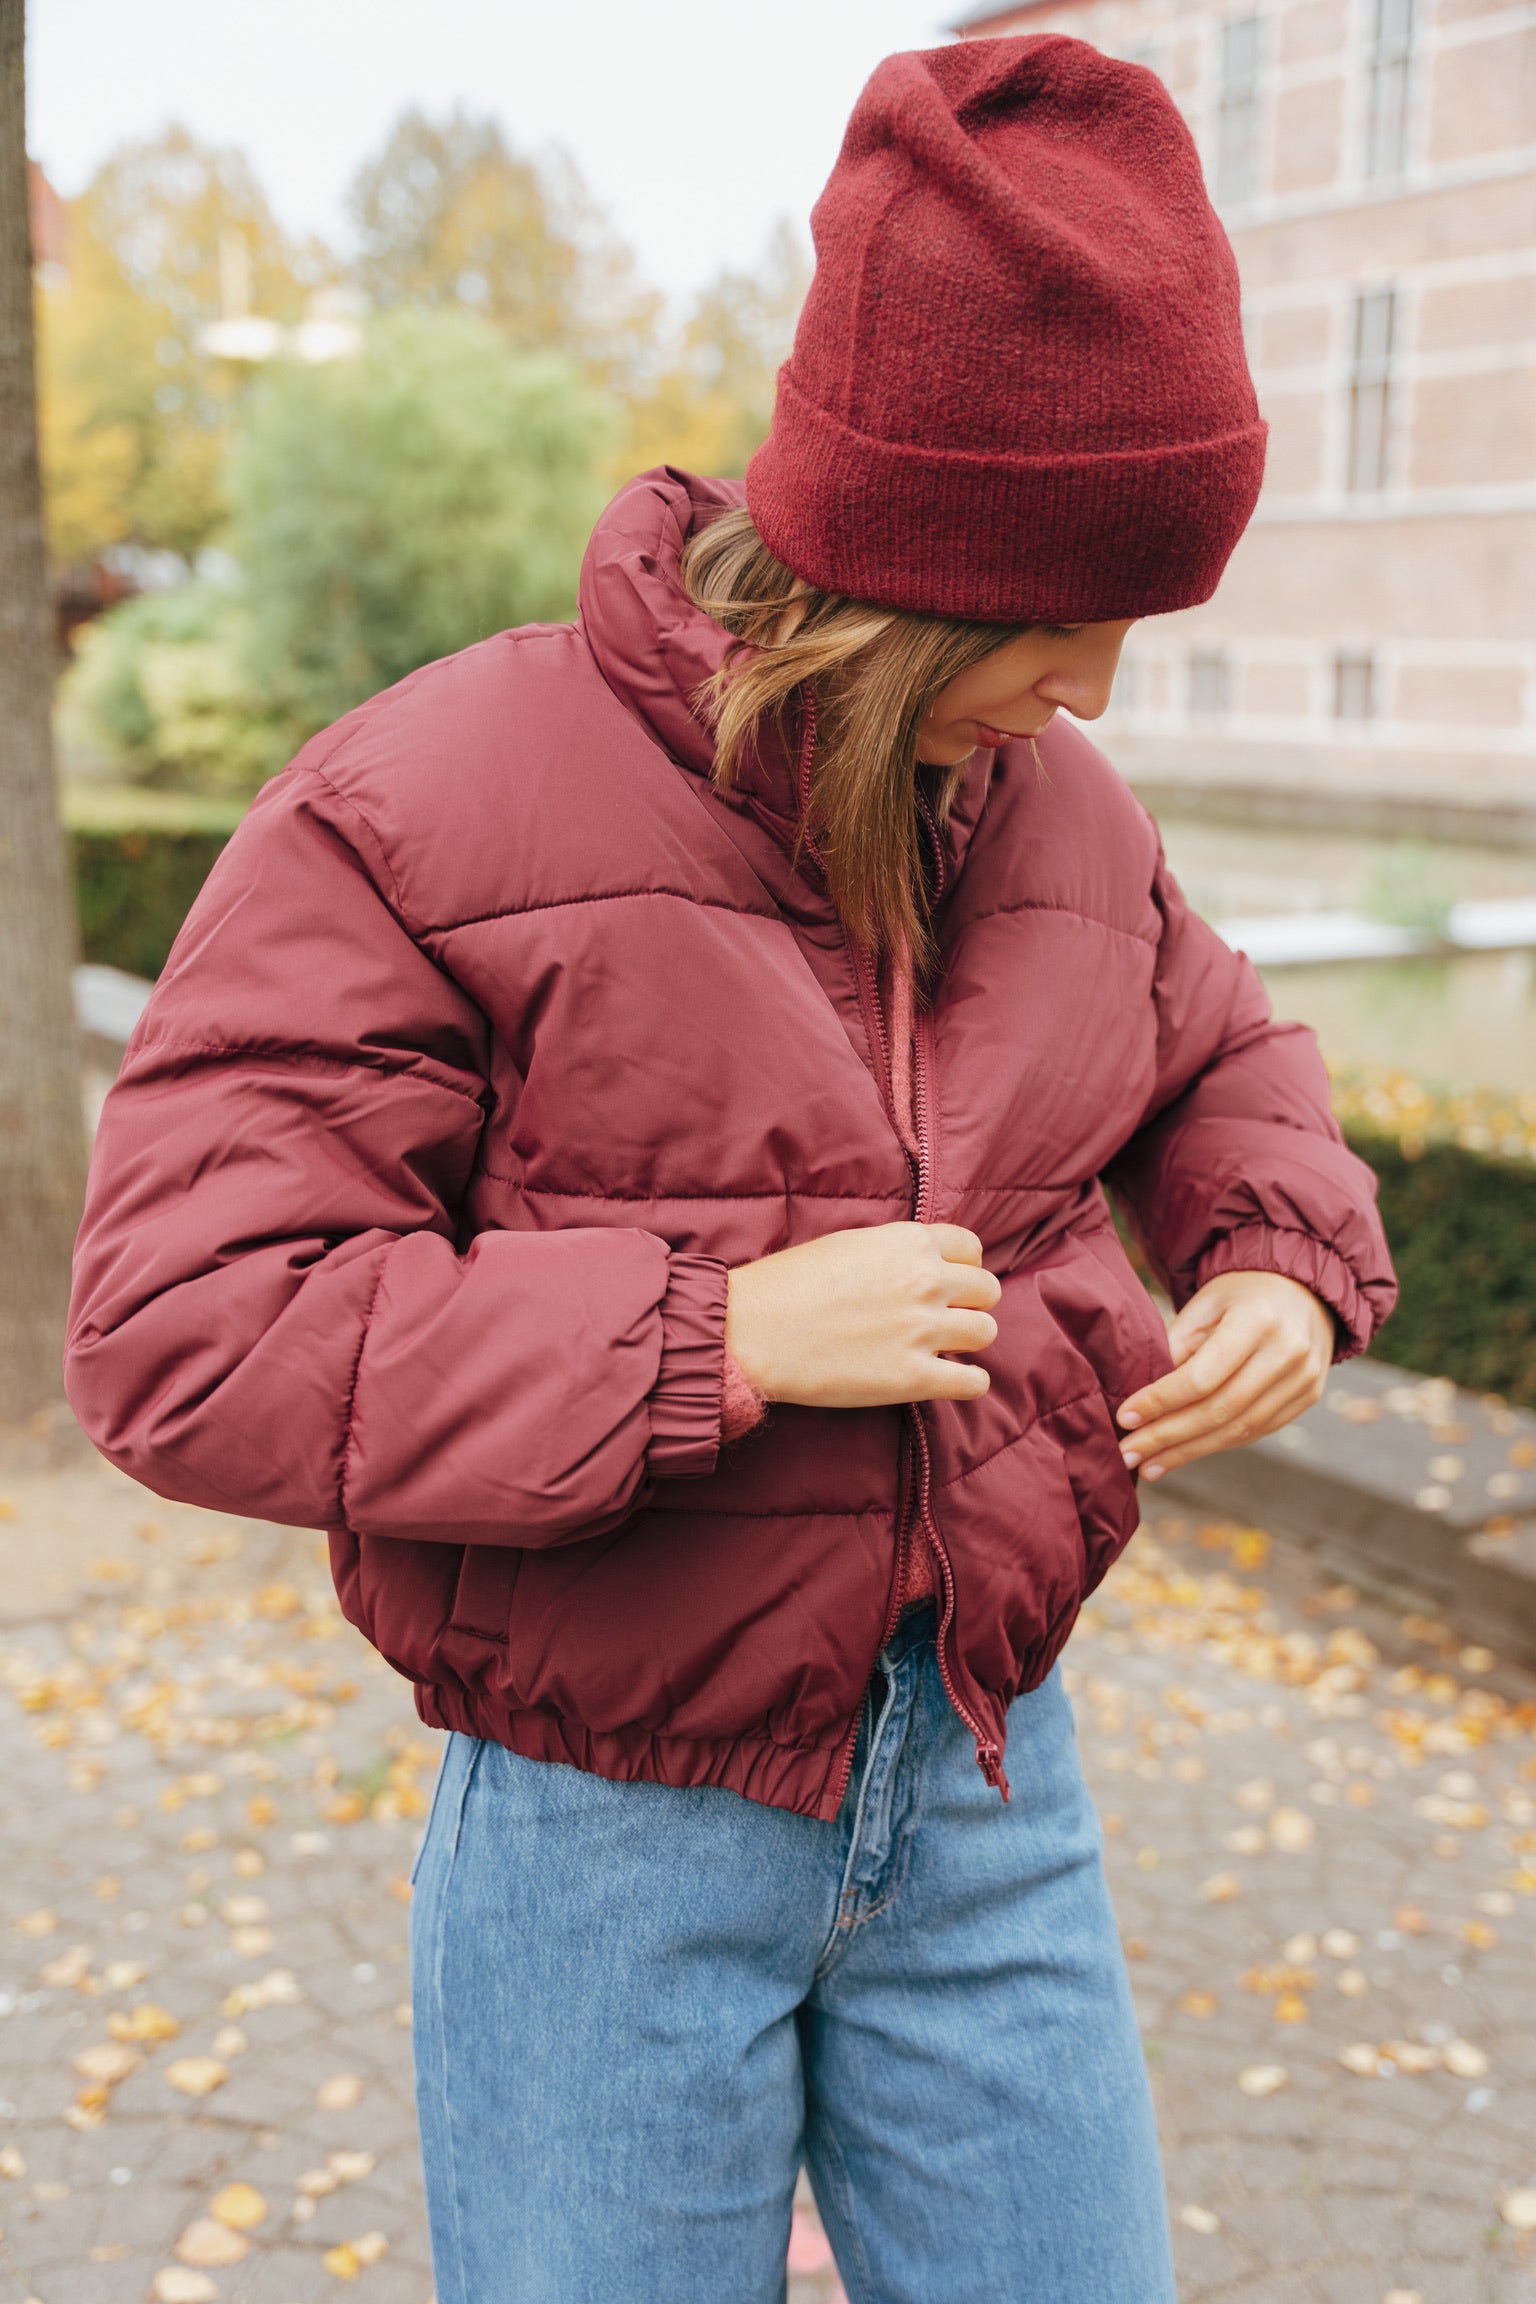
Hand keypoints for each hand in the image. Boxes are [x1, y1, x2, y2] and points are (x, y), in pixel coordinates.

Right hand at [725, 1222, 999, 1408]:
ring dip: (968, 1342)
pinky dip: (969, 1382)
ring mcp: (923, 1330)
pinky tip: (949, 1380)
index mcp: (909, 1243)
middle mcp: (926, 1281)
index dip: (964, 1267)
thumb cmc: (787, 1285)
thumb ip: (893, 1252)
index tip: (950, 1283)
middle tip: (946, 1319)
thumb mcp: (847, 1245)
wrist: (753, 1331)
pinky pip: (974, 1382)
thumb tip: (919, 1266)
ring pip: (985, 1332)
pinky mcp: (914, 1378)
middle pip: (987, 1290)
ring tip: (942, 1349)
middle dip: (971, 1304)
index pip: (971, 1248)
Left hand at [1115, 1270, 1333, 1480]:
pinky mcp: (1307, 1397)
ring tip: (1149, 1465)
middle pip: (1219, 1410)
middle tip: (1128, 1454)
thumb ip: (1175, 1347)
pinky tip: (1183, 1453)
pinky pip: (1256, 1431)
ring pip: (1239, 1429)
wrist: (1302, 1290)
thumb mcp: (1203, 1305)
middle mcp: (1287, 1352)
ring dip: (1188, 1452)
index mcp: (1257, 1320)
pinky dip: (1216, 1445)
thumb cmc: (1240, 1295)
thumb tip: (1141, 1399)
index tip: (1124, 1418)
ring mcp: (1303, 1379)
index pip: (1201, 1377)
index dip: (1160, 1402)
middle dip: (1167, 1437)